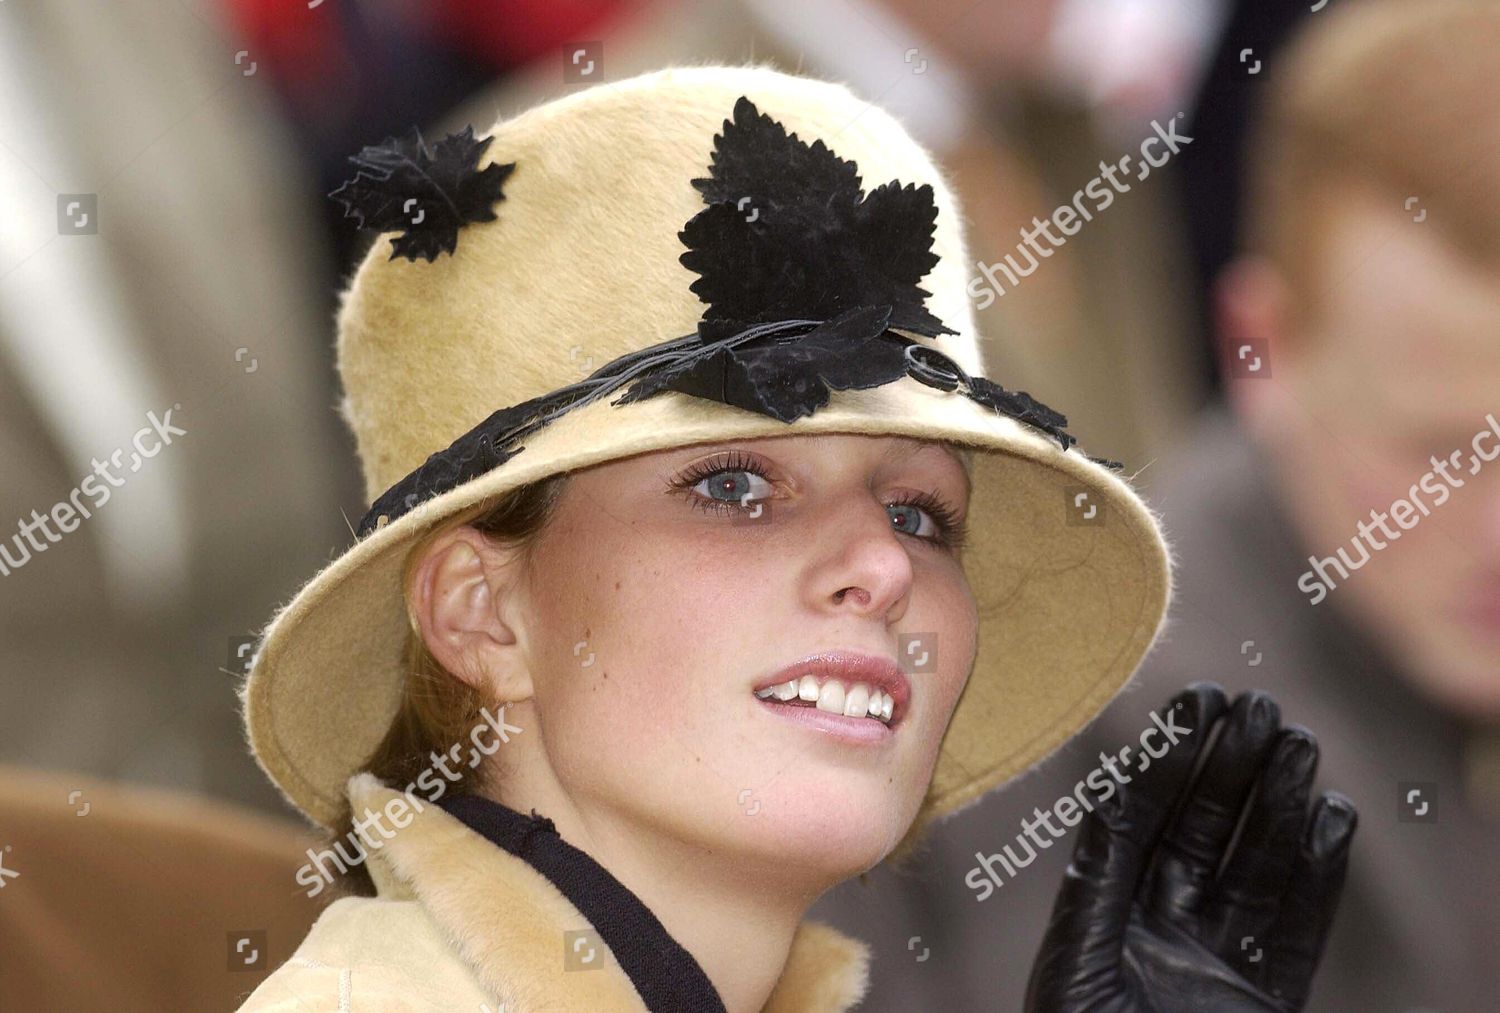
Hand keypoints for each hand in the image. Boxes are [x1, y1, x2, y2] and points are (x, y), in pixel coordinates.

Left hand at [1025, 682, 1356, 1011]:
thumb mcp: (1080, 954)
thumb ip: (1104, 872)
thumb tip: (1118, 787)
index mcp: (1106, 915)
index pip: (1145, 821)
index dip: (1172, 761)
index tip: (1198, 703)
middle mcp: (1162, 933)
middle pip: (1206, 836)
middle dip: (1234, 771)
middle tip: (1263, 708)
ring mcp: (1216, 968)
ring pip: (1256, 873)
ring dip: (1282, 808)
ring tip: (1303, 748)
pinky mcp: (1262, 1003)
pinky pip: (1296, 931)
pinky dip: (1318, 877)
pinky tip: (1332, 822)